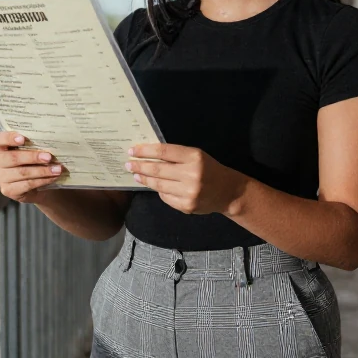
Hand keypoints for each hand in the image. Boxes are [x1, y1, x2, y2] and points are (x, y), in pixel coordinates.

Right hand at [0, 132, 64, 204]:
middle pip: (13, 158)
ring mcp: (1, 177)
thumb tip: (50, 143)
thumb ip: (34, 145)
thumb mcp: (31, 151)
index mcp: (0, 147)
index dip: (9, 138)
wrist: (36, 185)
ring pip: (22, 172)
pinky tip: (52, 178)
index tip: (23, 138)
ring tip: (57, 169)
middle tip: (49, 157)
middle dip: (33, 157)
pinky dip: (42, 180)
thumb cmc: (33, 163)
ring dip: (42, 171)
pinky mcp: (8, 190)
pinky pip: (27, 184)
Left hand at [126, 144, 250, 215]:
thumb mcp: (196, 156)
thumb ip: (176, 156)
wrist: (228, 192)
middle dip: (140, 166)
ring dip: (145, 180)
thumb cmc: (209, 169)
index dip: (145, 151)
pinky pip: (165, 198)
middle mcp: (191, 174)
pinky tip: (155, 187)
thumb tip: (148, 156)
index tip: (132, 151)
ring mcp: (189, 192)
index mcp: (194, 157)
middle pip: (158, 170)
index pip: (163, 152)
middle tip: (128, 164)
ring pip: (159, 185)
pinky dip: (159, 191)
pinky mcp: (187, 206)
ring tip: (136, 175)